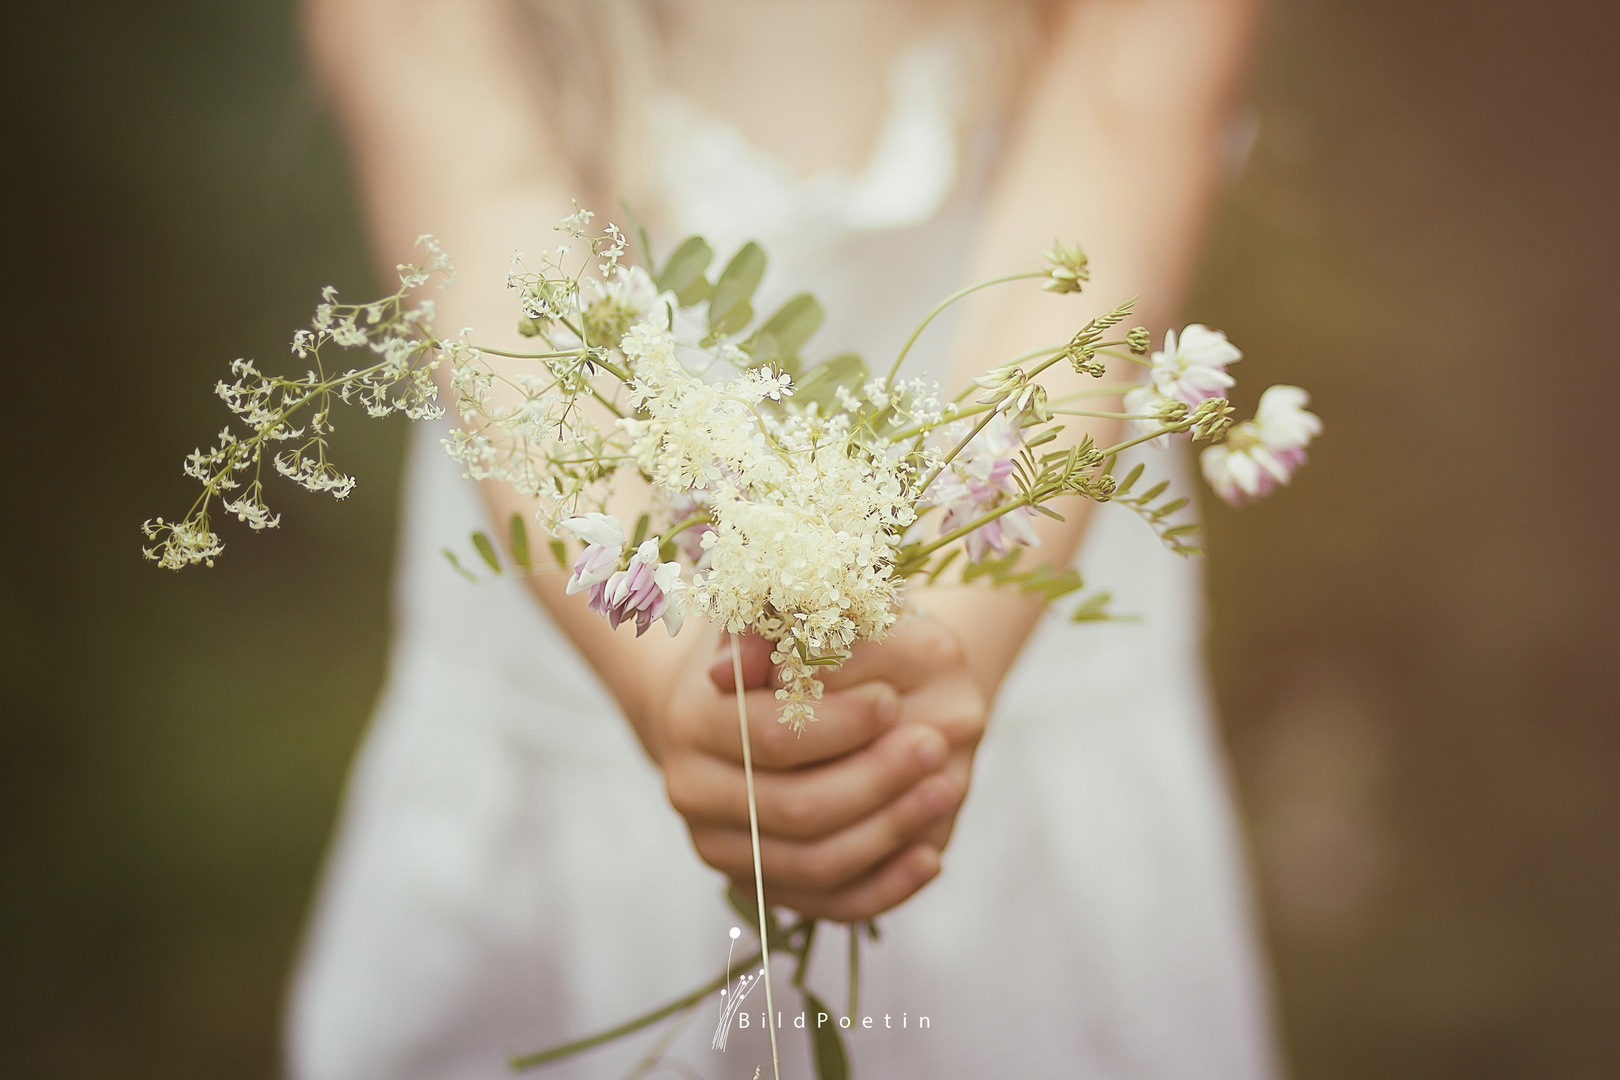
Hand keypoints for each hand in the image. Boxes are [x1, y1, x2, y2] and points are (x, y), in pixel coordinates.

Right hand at [648, 616, 985, 921]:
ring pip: (815, 864)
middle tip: (936, 746)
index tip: (891, 700)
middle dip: (874, 779)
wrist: (742, 707)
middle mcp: (693, 792)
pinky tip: (929, 859)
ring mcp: (724, 848)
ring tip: (946, 787)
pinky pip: (829, 904)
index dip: (836, 724)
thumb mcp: (776, 620)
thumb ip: (777, 629)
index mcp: (691, 721)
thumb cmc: (773, 651)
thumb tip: (757, 658)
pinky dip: (884, 887)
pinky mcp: (762, 887)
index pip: (767, 738)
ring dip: (889, 830)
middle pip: (795, 809)